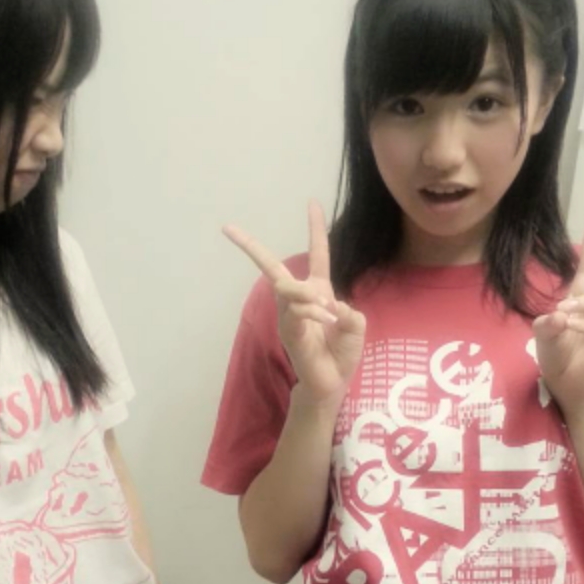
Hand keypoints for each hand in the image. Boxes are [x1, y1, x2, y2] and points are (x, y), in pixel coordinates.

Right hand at [223, 202, 365, 404]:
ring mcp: (288, 314)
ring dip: (308, 295)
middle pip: (272, 266)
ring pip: (288, 287)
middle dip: (250, 246)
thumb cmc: (342, 351)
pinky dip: (312, 312)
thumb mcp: (355, 325)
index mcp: (318, 289)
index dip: (315, 228)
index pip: (318, 253)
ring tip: (328, 311)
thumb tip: (327, 305)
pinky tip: (326, 320)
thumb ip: (348, 311)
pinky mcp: (288, 329)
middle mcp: (298, 297)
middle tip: (228, 228)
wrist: (332, 381)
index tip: (312, 202)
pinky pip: (296, 310)